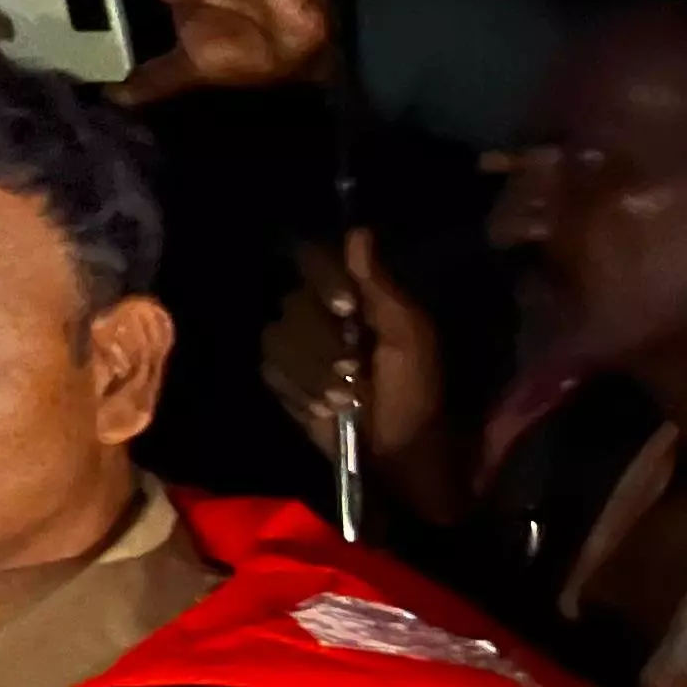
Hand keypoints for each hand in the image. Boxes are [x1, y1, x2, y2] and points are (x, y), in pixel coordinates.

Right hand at [262, 228, 443, 470]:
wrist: (400, 452)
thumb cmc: (416, 392)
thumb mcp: (409, 337)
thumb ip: (381, 287)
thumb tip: (358, 233)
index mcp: (352, 294)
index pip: (315, 260)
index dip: (324, 279)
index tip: (345, 308)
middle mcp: (317, 313)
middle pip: (294, 305)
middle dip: (323, 344)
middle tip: (354, 373)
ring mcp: (295, 347)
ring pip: (277, 339)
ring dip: (312, 372)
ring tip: (345, 399)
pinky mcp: (281, 379)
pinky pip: (270, 371)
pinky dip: (298, 391)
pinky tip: (324, 408)